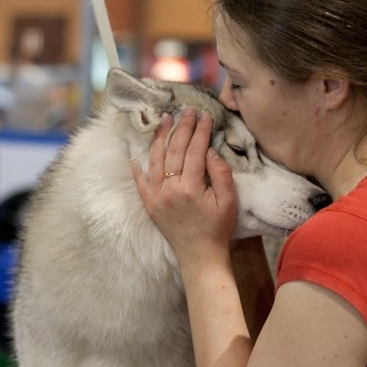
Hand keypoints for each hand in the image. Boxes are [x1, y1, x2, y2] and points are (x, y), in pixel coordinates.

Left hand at [132, 108, 237, 263]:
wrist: (199, 255)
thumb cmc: (217, 228)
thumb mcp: (228, 201)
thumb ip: (221, 173)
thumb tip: (209, 150)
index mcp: (190, 188)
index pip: (194, 150)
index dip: (201, 131)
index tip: (205, 116)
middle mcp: (169, 189)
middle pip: (174, 150)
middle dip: (182, 127)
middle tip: (188, 111)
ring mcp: (156, 196)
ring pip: (155, 158)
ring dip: (160, 136)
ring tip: (166, 119)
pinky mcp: (148, 203)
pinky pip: (139, 178)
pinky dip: (138, 161)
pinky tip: (138, 146)